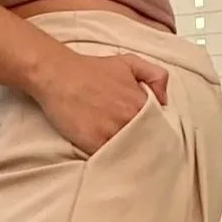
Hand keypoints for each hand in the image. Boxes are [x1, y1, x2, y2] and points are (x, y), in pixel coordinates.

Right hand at [27, 42, 170, 157]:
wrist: (58, 75)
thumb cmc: (90, 69)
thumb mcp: (129, 62)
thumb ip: (155, 75)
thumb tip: (164, 101)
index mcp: (142, 102)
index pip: (159, 126)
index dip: (154, 133)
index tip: (149, 137)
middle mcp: (130, 118)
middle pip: (146, 143)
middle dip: (143, 147)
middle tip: (138, 151)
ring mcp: (113, 132)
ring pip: (129, 152)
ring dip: (127, 156)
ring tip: (124, 157)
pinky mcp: (94, 143)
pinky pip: (109, 158)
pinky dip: (110, 160)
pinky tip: (108, 158)